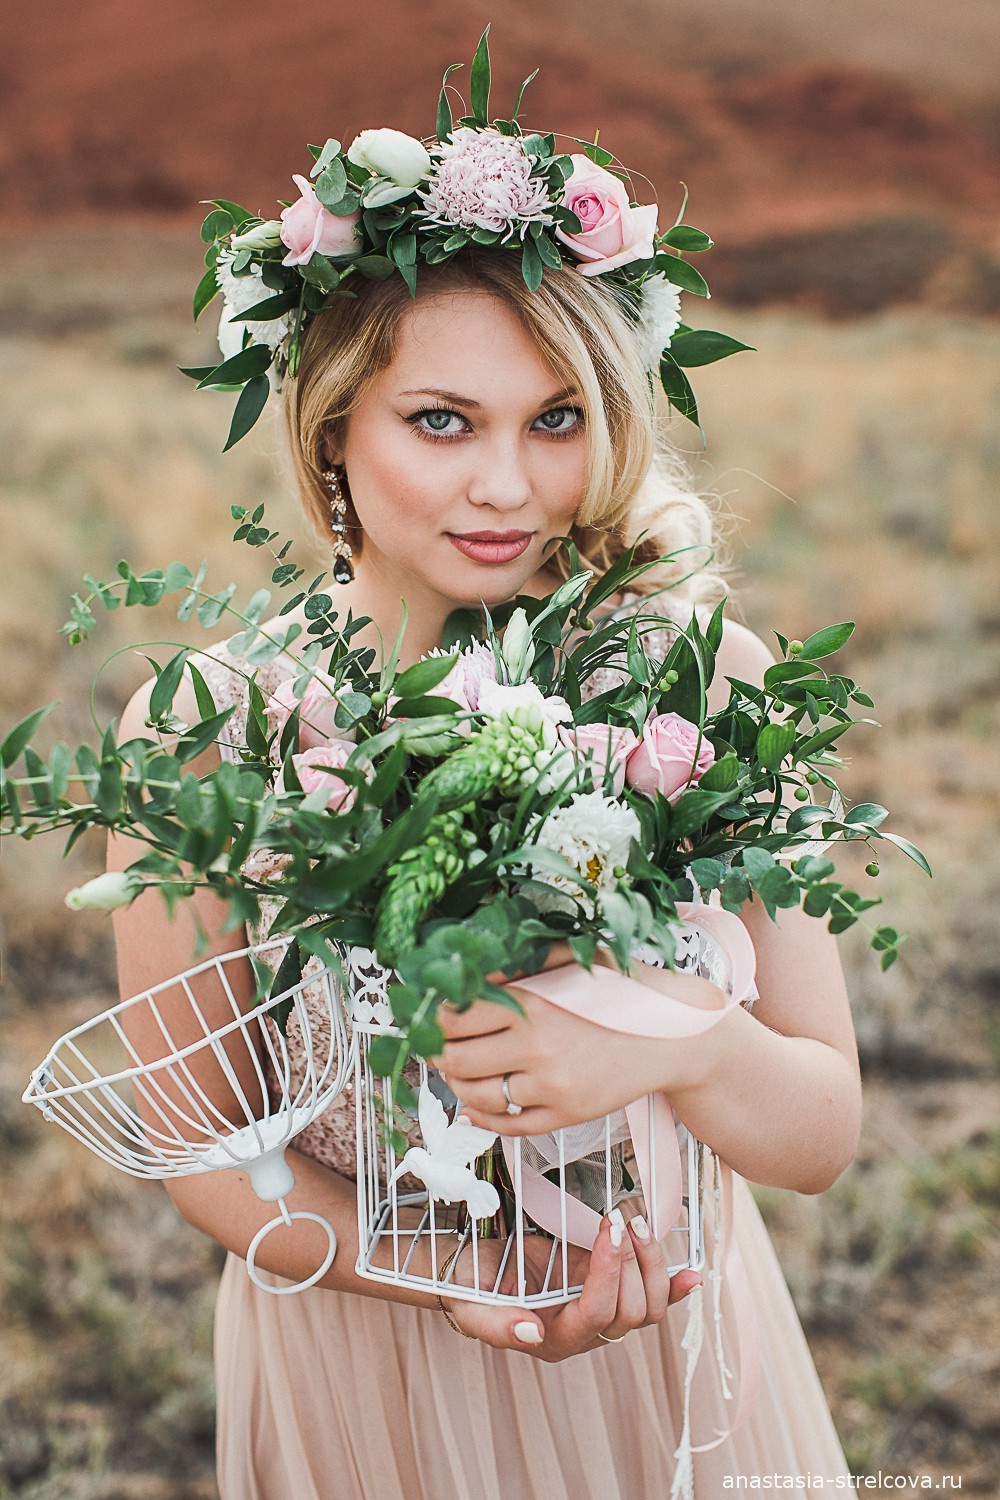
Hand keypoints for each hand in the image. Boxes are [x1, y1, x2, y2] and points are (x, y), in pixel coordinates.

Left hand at [436, 943, 725, 1135]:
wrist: (675, 1037)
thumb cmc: (623, 991)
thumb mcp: (574, 961)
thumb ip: (520, 963)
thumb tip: (471, 972)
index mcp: (534, 1005)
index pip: (457, 1017)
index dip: (436, 1017)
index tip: (434, 1013)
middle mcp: (538, 1049)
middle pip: (456, 1059)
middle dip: (438, 1052)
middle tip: (436, 1045)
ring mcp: (552, 1087)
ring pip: (476, 1096)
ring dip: (457, 1084)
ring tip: (457, 1070)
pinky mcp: (566, 1115)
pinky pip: (509, 1126)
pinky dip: (482, 1118)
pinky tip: (474, 1107)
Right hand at [439, 1208, 702, 1360]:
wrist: (472, 1271)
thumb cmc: (469, 1288)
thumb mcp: (470, 1306)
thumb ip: (497, 1325)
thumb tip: (532, 1333)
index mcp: (554, 1339)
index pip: (596, 1313)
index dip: (609, 1273)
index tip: (607, 1227)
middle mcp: (584, 1332)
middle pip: (630, 1312)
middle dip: (632, 1262)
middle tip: (620, 1219)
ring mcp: (599, 1311)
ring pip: (648, 1307)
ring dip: (653, 1265)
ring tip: (638, 1223)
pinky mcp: (607, 1289)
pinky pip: (651, 1298)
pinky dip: (673, 1287)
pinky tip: (692, 1275)